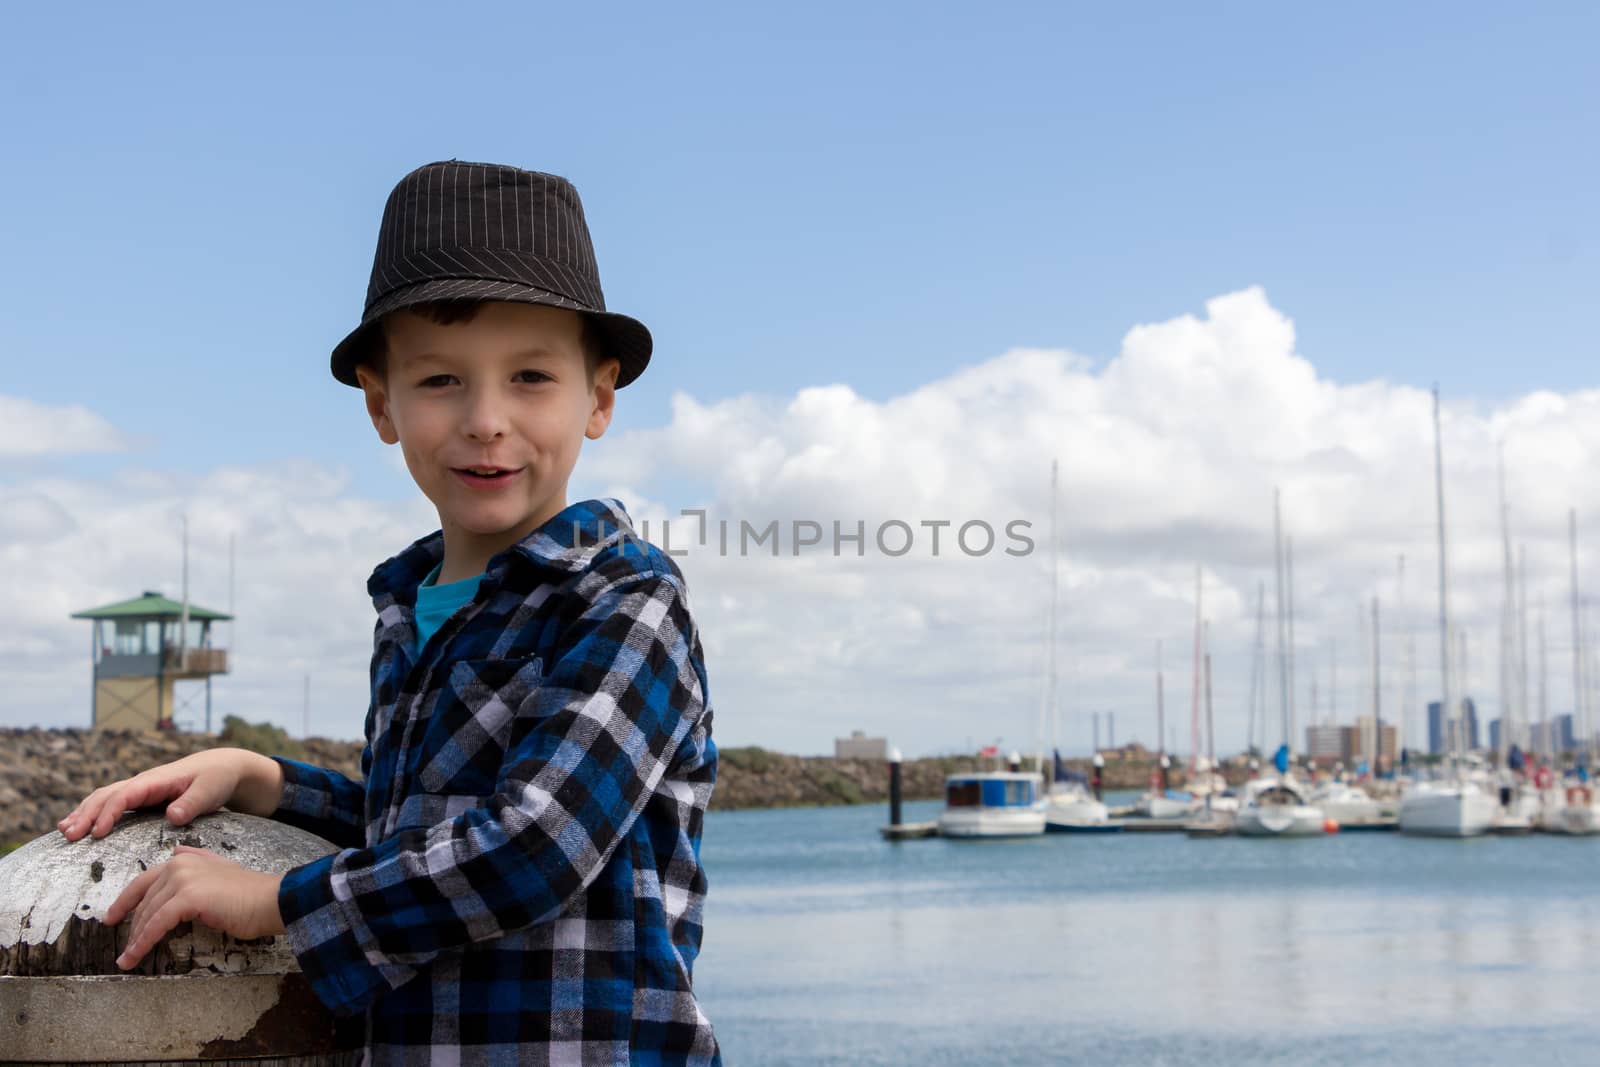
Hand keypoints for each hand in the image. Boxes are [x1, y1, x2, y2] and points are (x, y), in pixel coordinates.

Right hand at [57, 748, 279, 840]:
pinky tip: (80, 826)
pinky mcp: (141, 798)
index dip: (109, 814)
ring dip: (83, 813)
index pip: (125, 795)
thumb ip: (192, 803)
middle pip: (106, 796)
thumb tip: (172, 816)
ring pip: (104, 798)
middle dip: (86, 814)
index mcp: (156, 780)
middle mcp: (143, 783)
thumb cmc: (216, 779)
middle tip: (69, 836)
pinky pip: (112, 803)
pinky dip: (93, 813)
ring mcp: (140, 789)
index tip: (97, 834)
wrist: (222, 768)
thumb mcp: (210, 790)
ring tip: (65, 832)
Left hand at [104, 845, 285, 969]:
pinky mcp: (187, 898)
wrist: (271, 900)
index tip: (111, 917)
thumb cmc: (248, 893)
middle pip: (144, 900)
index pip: (144, 881)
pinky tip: (134, 957)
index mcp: (184, 859)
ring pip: (148, 914)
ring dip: (134, 940)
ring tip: (126, 959)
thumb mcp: (219, 868)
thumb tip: (176, 852)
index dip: (125, 901)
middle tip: (123, 947)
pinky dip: (143, 943)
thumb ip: (197, 859)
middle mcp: (179, 864)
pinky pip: (157, 924)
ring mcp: (182, 879)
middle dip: (131, 926)